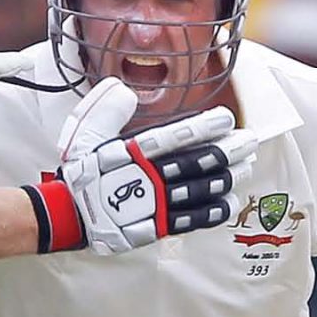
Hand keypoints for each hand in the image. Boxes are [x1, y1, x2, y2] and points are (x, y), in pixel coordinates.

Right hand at [28, 77, 255, 254]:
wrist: (68, 215)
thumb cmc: (80, 171)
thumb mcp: (84, 132)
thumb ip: (106, 109)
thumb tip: (124, 89)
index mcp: (133, 153)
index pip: (176, 137)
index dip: (204, 127)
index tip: (226, 119)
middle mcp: (148, 178)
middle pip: (196, 163)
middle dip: (227, 152)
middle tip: (249, 142)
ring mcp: (154, 205)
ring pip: (199, 190)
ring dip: (226, 178)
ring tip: (246, 167)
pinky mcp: (156, 227)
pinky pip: (191, 219)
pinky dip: (213, 210)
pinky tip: (230, 201)